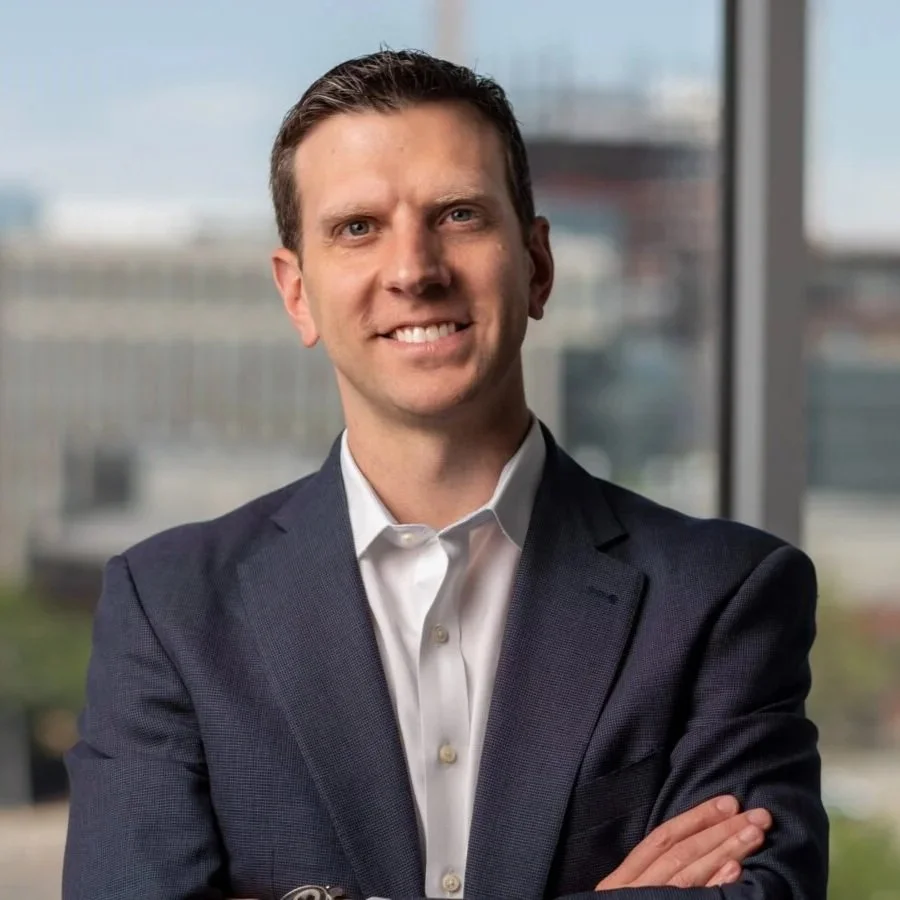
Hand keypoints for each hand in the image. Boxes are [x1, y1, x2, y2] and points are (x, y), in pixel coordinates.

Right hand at [595, 795, 771, 890]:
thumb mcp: (624, 899)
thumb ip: (650, 879)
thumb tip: (694, 855)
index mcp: (624, 879)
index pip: (663, 838)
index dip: (696, 818)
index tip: (728, 803)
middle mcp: (634, 888)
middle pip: (682, 852)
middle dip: (720, 830)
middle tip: (758, 815)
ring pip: (689, 872)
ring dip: (725, 850)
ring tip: (754, 835)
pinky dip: (713, 885)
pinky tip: (735, 872)